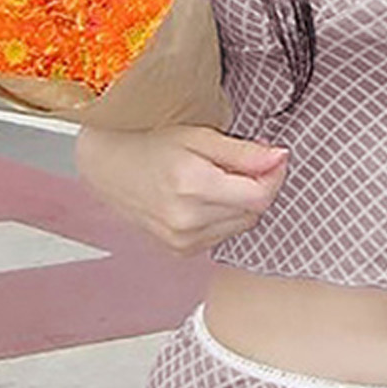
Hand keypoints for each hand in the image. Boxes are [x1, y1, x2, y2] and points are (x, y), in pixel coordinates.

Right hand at [73, 122, 288, 256]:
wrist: (106, 166)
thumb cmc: (148, 143)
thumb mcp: (197, 136)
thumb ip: (242, 152)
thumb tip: (280, 158)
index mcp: (191, 186)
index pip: (259, 196)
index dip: (273, 176)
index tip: (272, 160)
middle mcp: (186, 219)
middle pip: (253, 212)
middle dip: (254, 187)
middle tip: (234, 165)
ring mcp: (182, 240)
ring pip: (241, 225)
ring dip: (239, 204)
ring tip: (212, 181)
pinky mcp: (181, 251)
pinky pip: (222, 235)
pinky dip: (222, 218)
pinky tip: (201, 200)